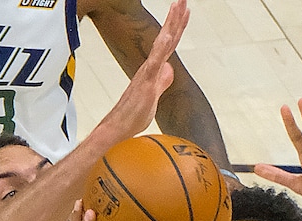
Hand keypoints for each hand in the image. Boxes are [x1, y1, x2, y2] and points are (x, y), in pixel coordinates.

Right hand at [101, 0, 189, 143]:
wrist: (117, 127)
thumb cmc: (131, 115)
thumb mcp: (153, 97)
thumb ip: (162, 82)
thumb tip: (168, 71)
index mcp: (152, 69)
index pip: (168, 44)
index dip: (176, 28)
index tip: (183, 12)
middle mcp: (149, 67)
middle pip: (166, 38)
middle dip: (175, 18)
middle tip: (183, 0)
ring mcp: (147, 72)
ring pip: (162, 44)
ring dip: (171, 25)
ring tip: (178, 6)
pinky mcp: (145, 81)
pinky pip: (154, 61)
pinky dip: (161, 47)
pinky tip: (168, 35)